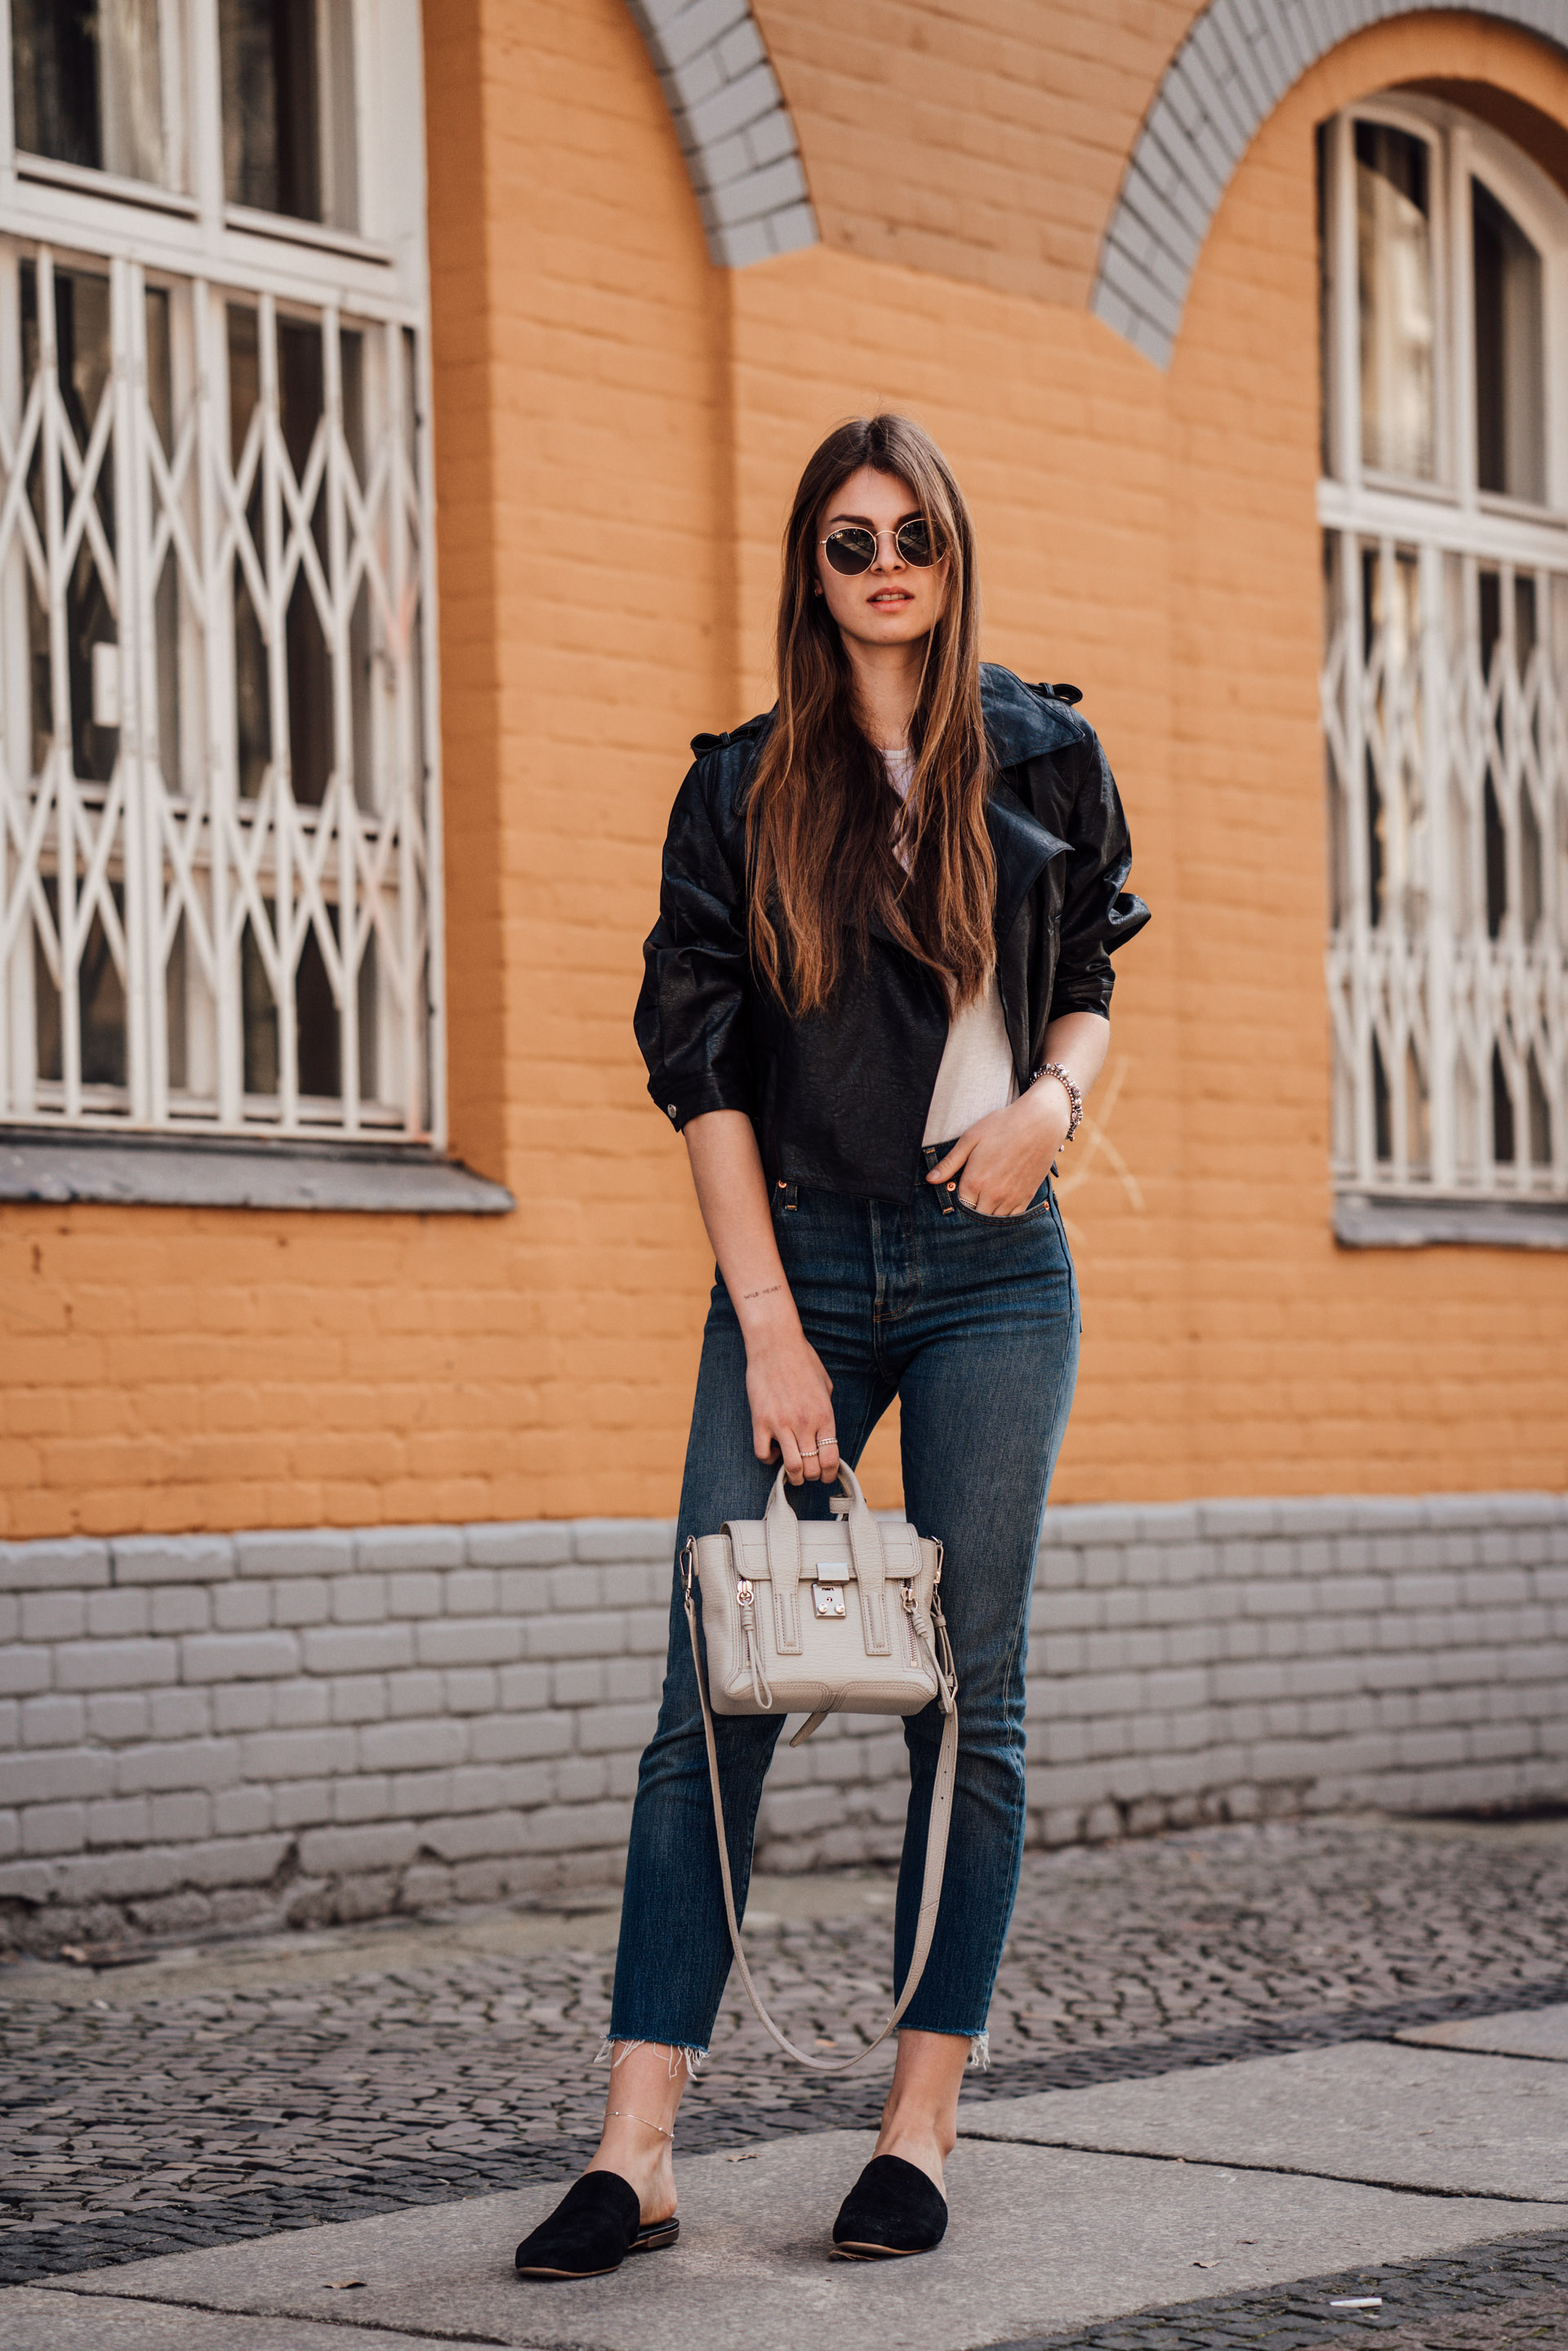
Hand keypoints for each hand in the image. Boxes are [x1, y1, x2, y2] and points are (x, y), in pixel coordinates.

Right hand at [744, 1317, 838, 1484]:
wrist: (775, 1343)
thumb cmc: (802, 1360)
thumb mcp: (825, 1386)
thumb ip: (826, 1411)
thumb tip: (824, 1432)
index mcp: (824, 1416)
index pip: (832, 1459)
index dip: (830, 1475)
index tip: (826, 1476)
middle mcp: (805, 1424)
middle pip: (812, 1469)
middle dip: (811, 1477)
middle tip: (808, 1472)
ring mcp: (781, 1424)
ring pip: (791, 1468)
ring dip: (793, 1475)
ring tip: (791, 1469)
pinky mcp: (761, 1421)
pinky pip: (763, 1454)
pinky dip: (769, 1459)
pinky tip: (773, 1449)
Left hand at [925, 1081, 1070, 1216]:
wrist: (1040, 1123)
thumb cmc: (1002, 1126)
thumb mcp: (970, 1139)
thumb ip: (950, 1163)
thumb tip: (930, 1180)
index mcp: (975, 1181)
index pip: (959, 1204)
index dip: (957, 1198)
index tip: (958, 1189)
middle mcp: (993, 1195)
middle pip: (975, 1215)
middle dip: (971, 1207)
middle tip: (972, 1194)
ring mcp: (1012, 1198)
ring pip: (993, 1219)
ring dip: (987, 1212)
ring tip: (985, 1198)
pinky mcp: (1027, 1196)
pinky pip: (1012, 1217)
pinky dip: (1005, 1214)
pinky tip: (1001, 1202)